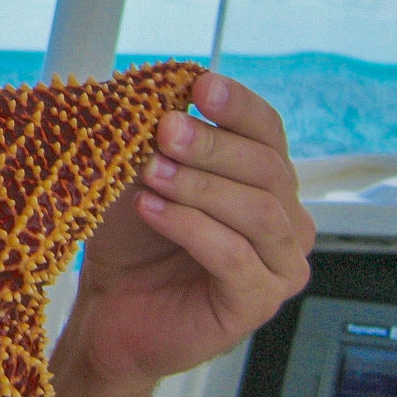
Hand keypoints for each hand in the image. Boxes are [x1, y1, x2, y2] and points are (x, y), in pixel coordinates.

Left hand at [68, 72, 313, 387]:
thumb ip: (159, 142)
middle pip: (267, 168)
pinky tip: (152, 210)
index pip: (268, 131)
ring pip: (258, 212)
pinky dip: (190, 227)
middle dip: (212, 145)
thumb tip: (157, 97)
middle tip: (165, 130)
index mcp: (265, 181)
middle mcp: (285, 219)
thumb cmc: (133, 244)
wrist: (111, 311)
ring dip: (200, 186)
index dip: (238, 106)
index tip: (200, 85)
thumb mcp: (142, 178)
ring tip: (151, 172)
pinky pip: (235, 257)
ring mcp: (279, 264)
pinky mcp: (258, 302)